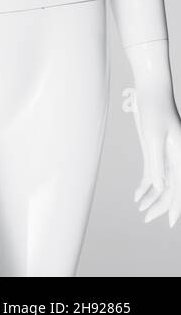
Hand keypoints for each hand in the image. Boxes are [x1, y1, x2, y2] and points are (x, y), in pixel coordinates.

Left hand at [130, 85, 180, 227]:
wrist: (152, 93)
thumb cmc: (153, 111)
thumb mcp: (152, 138)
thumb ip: (156, 163)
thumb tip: (158, 187)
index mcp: (180, 157)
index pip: (180, 189)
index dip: (176, 207)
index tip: (169, 221)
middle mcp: (177, 158)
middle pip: (172, 189)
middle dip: (162, 206)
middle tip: (147, 218)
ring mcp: (169, 155)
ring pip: (164, 183)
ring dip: (154, 198)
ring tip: (142, 211)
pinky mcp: (159, 151)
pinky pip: (155, 173)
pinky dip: (147, 185)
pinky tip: (138, 195)